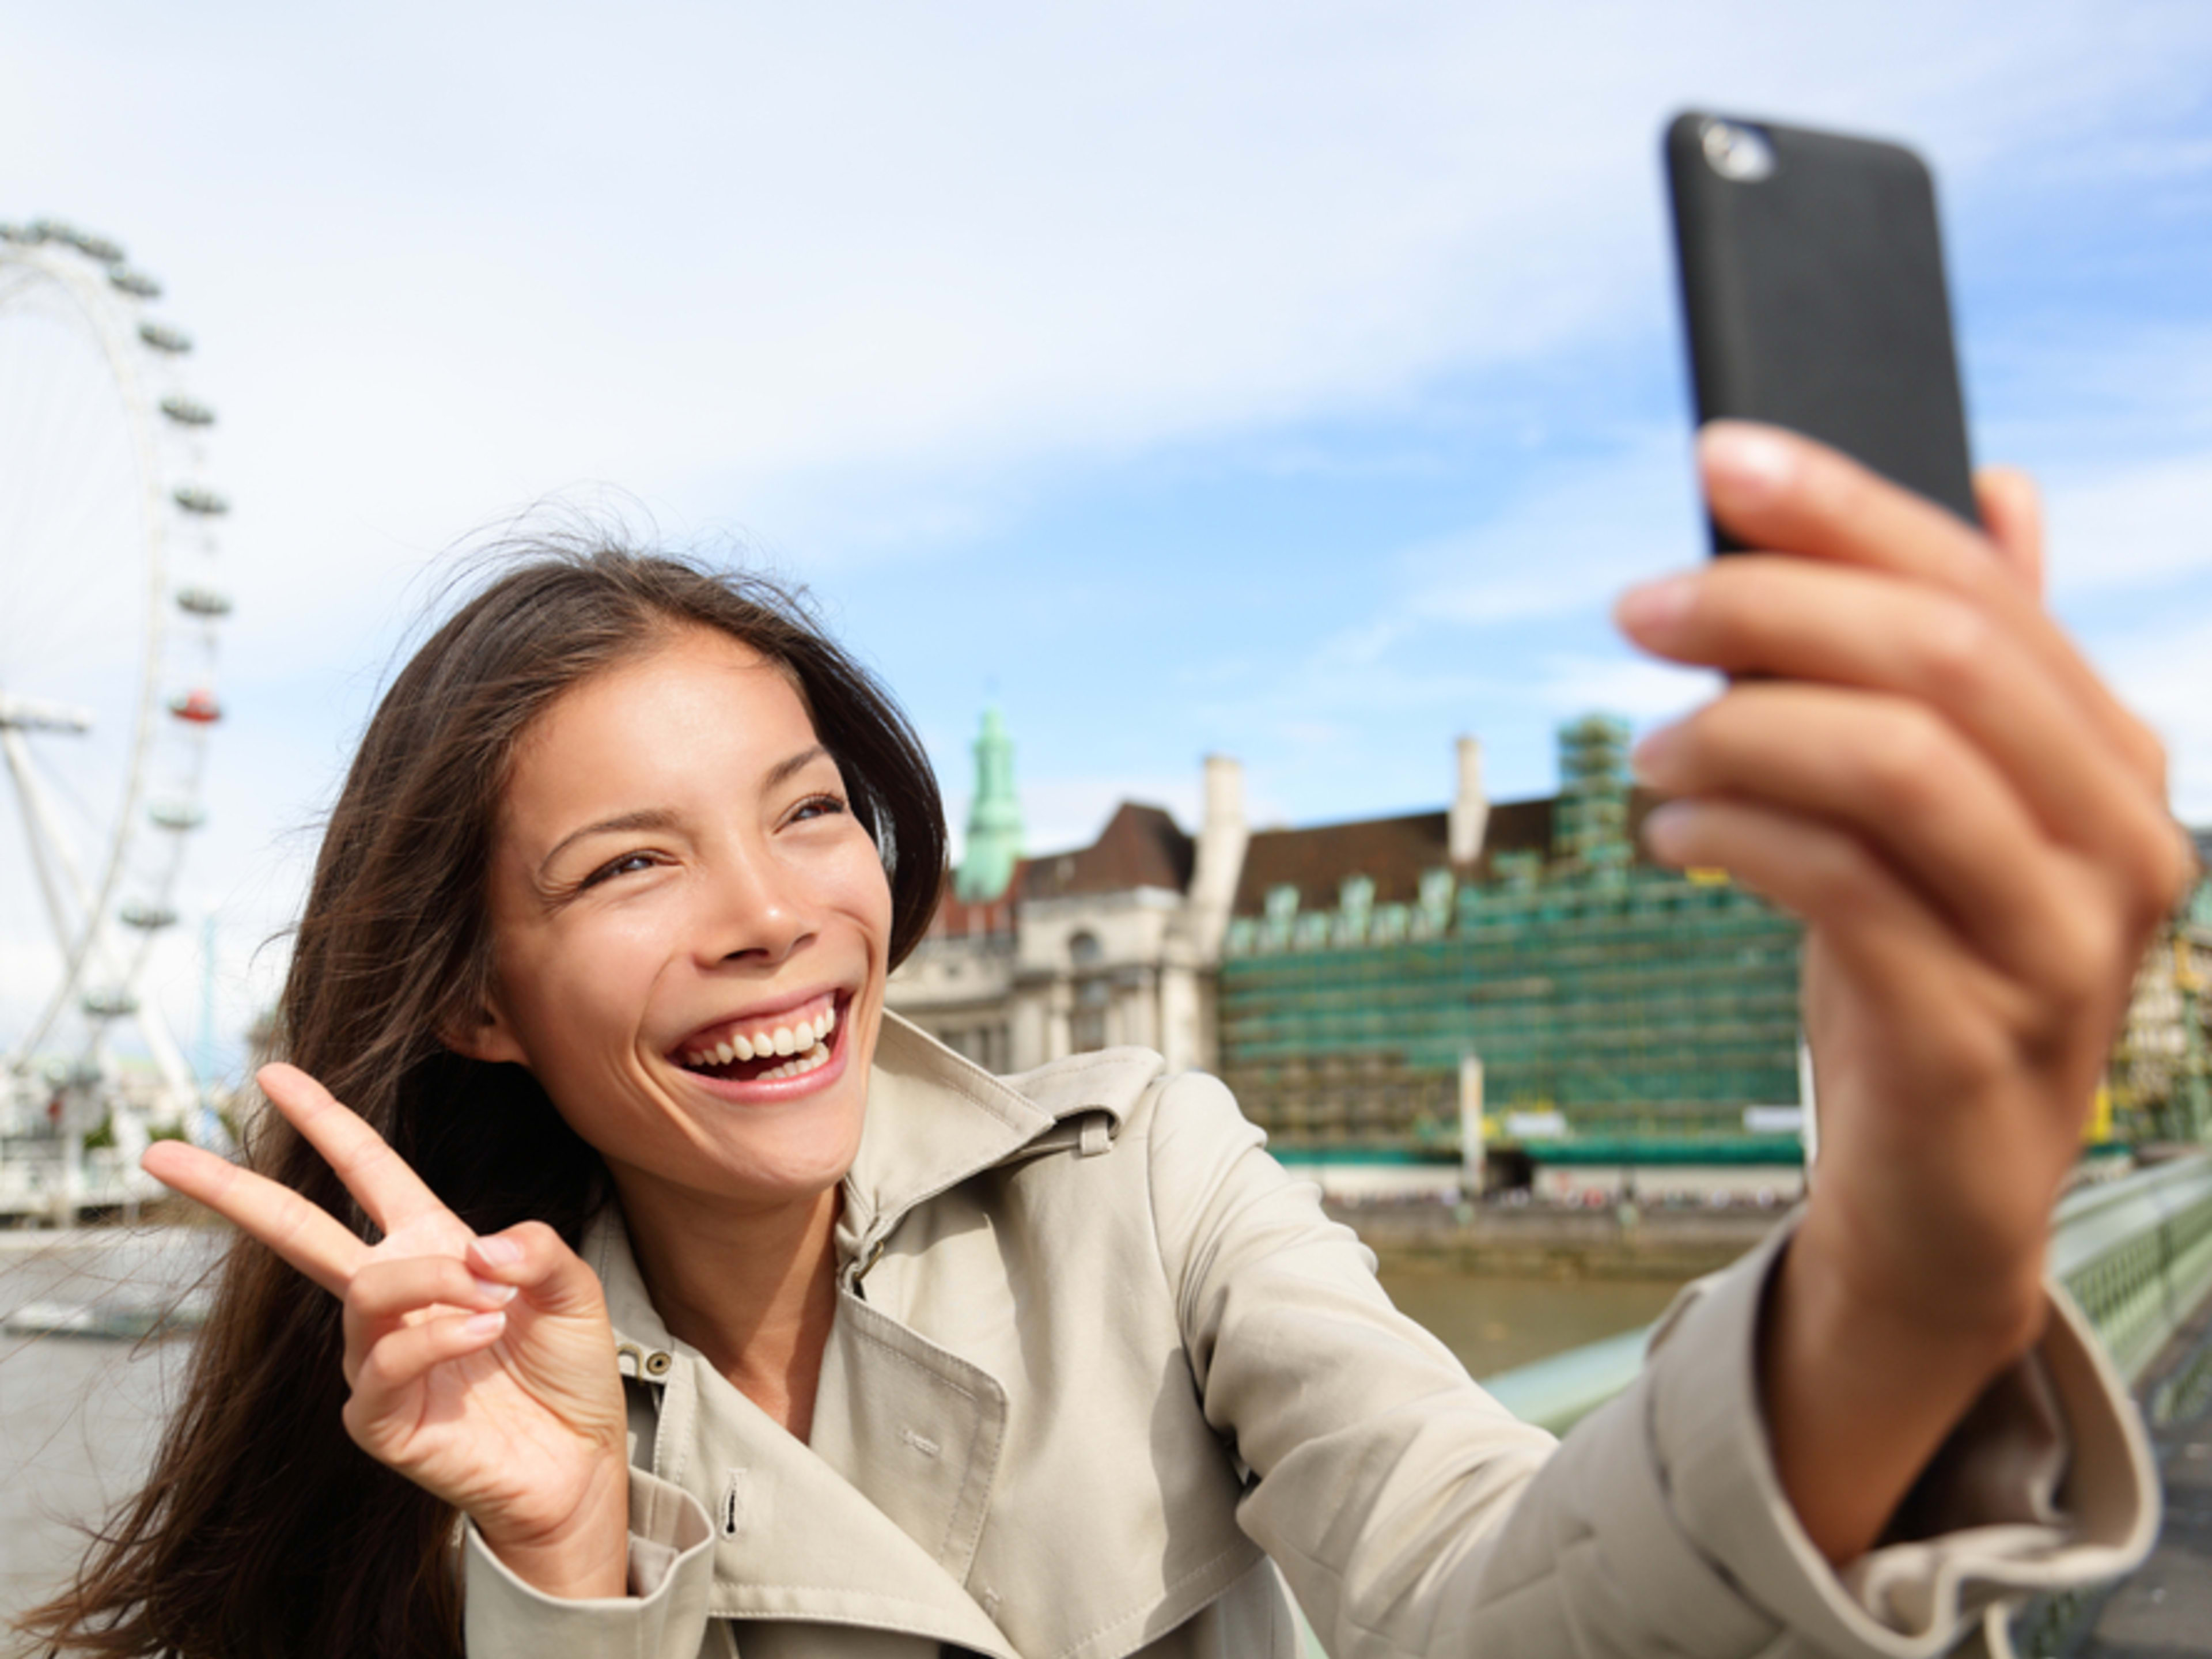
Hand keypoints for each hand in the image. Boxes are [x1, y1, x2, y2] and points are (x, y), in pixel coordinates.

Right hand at [143, 1062, 631, 1596]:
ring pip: (367, 1290)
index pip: (366, 1170)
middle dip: (230, 1189)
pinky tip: (480, 1332)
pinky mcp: (377, 1417)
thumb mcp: (572, 1288)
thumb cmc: (567, 1371)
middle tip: (159, 1153)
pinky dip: (434, 1338)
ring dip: (433, 1284)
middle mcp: (391, 1296)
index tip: (274, 1074)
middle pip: (295, 1229)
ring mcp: (374, 1356)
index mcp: (432, 1246)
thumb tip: (476, 1245)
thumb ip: (537, 1247)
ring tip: (494, 1303)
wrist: (577, 1461)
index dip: (324, 1120)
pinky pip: (382, 1361)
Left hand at [1615, 422, 2195, 1558]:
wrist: (1940, 1190)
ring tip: (1650, 751)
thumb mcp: (1960, 811)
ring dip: (1742, 727)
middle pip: (1945, 658)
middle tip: (1639, 607)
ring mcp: (2059, 945)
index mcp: (2112, 759)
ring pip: (1896, 765)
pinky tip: (1670, 829)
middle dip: (1772, 606)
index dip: (1846, 506)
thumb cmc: (1930, 970)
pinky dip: (1737, 833)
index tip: (1718, 456)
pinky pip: (1844, 889)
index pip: (1982, 584)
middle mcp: (2118, 840)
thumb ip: (1984, 667)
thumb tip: (2007, 488)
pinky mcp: (1974, 1034)